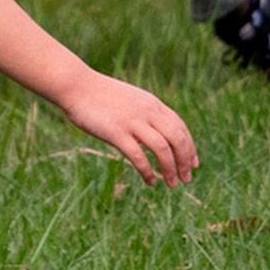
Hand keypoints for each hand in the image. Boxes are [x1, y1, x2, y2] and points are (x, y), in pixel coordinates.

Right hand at [54, 64, 197, 184]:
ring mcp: (133, 122)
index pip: (180, 127)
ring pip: (162, 149)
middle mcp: (147, 112)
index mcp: (152, 104)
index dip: (190, 147)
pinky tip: (150, 182)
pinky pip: (138, 156)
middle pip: (177, 139)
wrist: (76, 86)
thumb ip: (142, 113)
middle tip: (186, 179)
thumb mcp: (129, 100)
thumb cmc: (98, 94)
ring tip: (172, 184)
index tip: (193, 164)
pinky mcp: (116, 133)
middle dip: (185, 161)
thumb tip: (150, 130)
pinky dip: (147, 171)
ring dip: (170, 169)